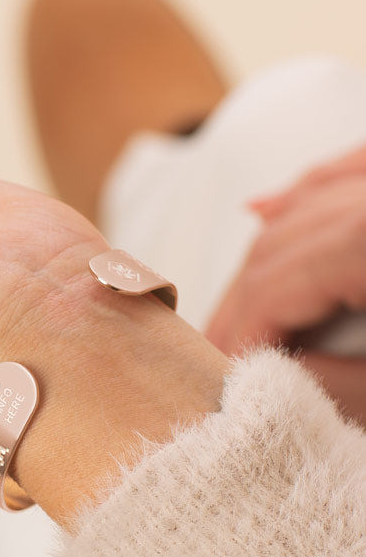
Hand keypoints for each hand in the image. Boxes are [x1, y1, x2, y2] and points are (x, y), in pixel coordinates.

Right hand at [206, 165, 365, 423]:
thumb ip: (339, 385)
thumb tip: (271, 379)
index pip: (275, 286)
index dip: (240, 334)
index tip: (223, 377)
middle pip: (278, 244)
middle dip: (240, 302)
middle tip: (213, 353)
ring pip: (301, 205)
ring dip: (258, 256)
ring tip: (231, 309)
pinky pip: (342, 172)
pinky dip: (299, 195)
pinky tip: (264, 209)